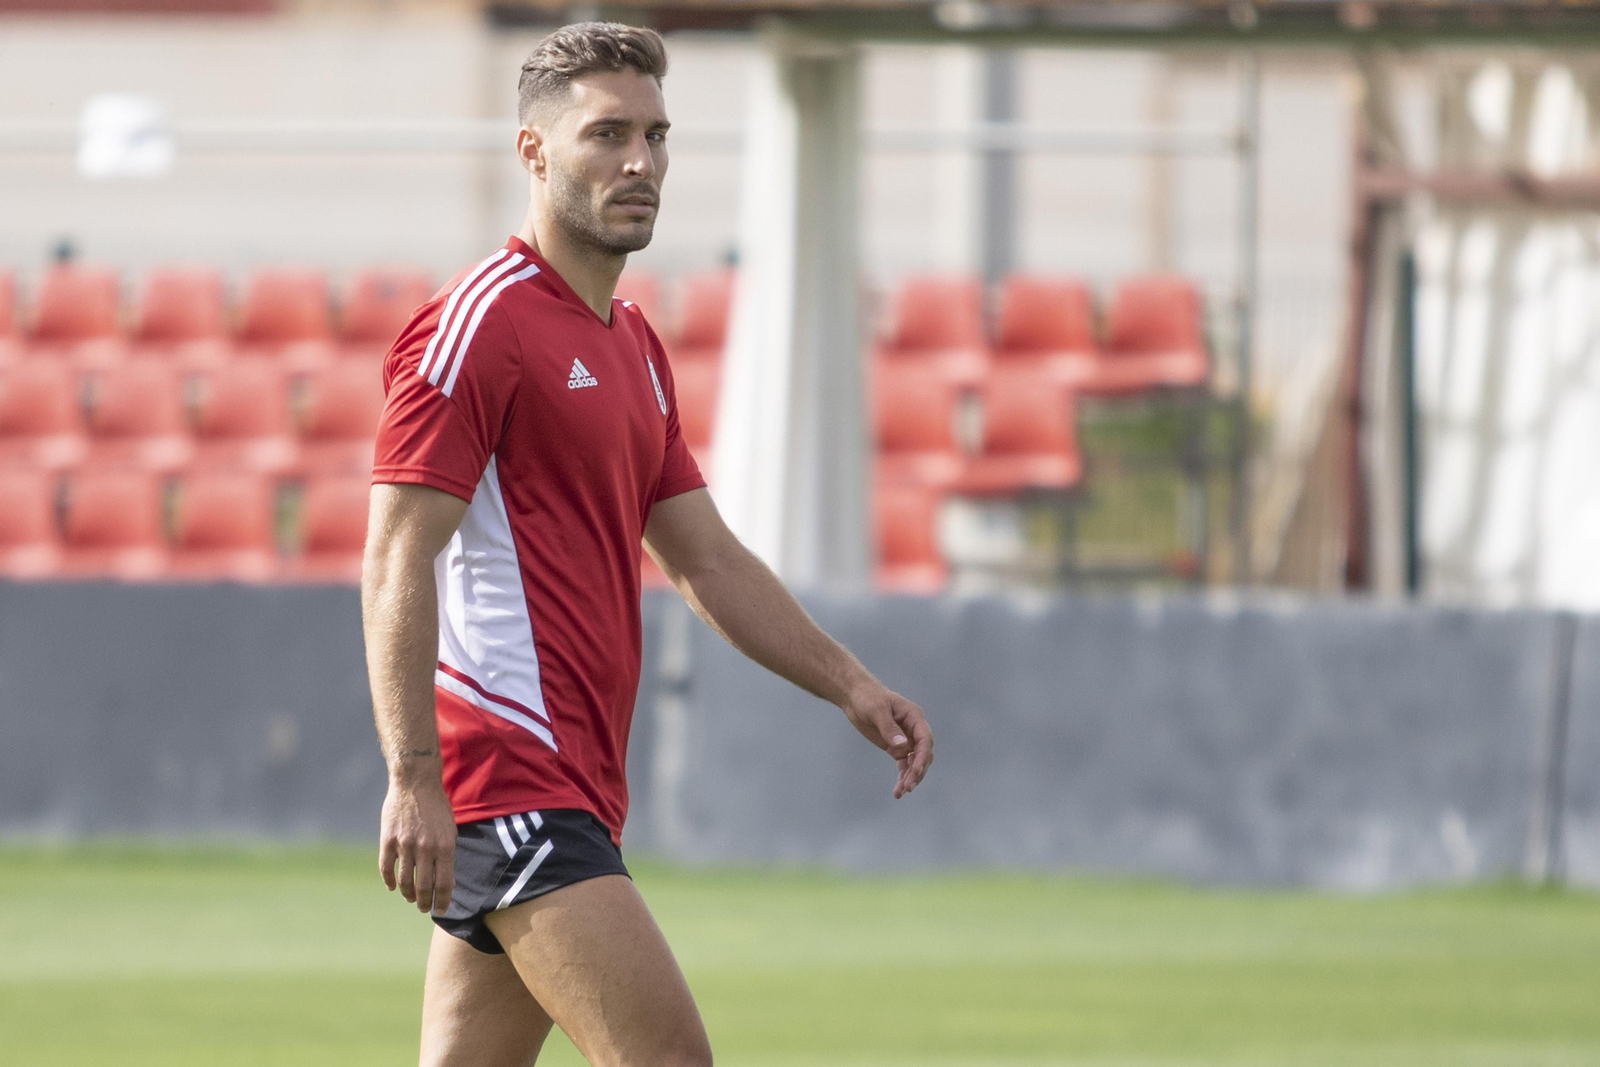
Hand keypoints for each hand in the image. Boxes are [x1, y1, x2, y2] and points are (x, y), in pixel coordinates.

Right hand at [378, 760, 457, 914]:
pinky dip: (389, 881)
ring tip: (411, 898)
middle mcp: (425, 848)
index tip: (442, 910)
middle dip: (424, 903)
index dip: (443, 901)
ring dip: (408, 894)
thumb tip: (447, 883)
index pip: (444, 884)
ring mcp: (404, 845)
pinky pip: (386, 868)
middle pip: (424, 887)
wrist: (415, 783)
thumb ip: (447, 856)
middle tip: (424, 908)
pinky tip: (392, 887)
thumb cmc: (437, 808)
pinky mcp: (388, 840)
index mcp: (444, 847)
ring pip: (404, 881)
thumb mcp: (450, 831)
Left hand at [840, 682, 932, 797]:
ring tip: (901, 792)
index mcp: (914, 717)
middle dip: (917, 771)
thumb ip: (889, 727)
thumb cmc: (868, 698)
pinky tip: (898, 791)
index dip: (923, 756)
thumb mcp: (877, 710)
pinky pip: (903, 765)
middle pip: (923, 754)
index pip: (925, 739)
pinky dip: (902, 777)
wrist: (855, 697)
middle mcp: (913, 730)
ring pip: (914, 763)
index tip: (916, 771)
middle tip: (908, 787)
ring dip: (910, 777)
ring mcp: (906, 740)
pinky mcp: (896, 747)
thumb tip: (903, 746)